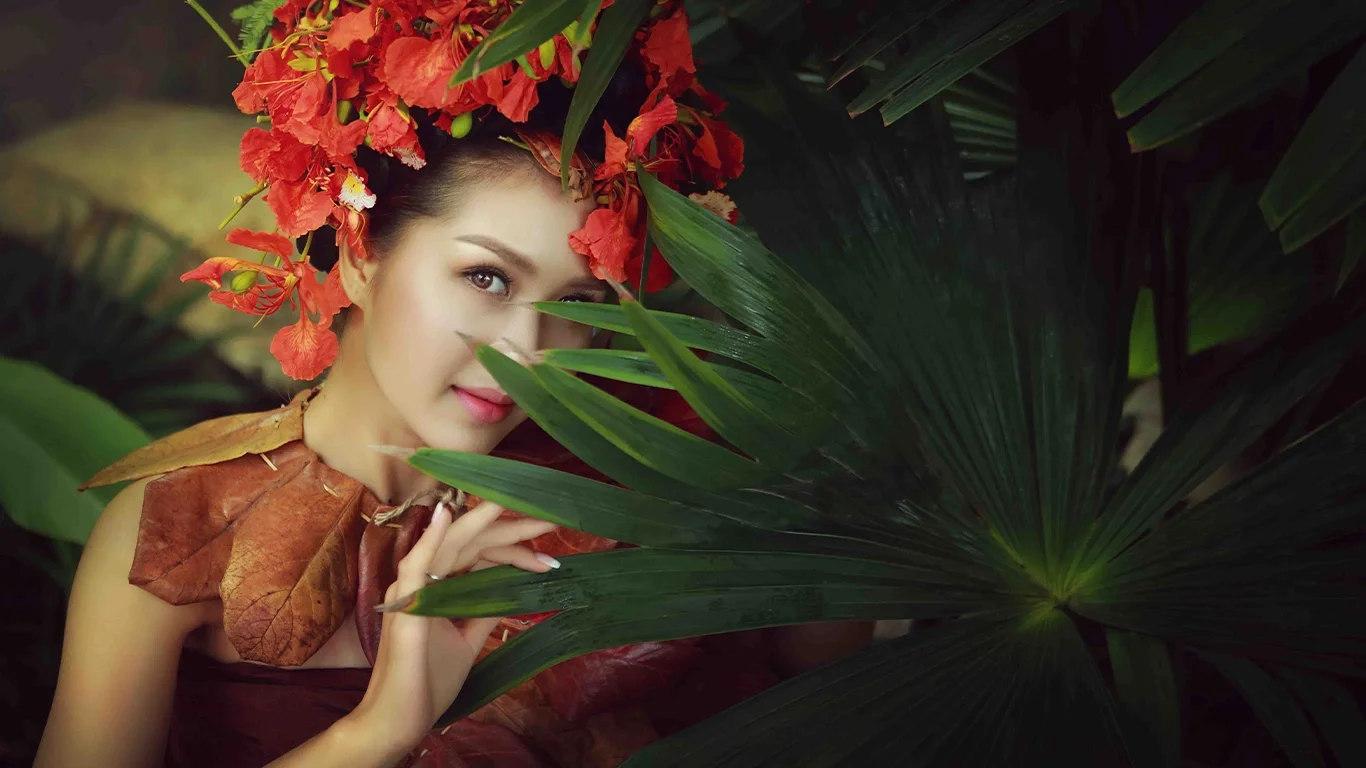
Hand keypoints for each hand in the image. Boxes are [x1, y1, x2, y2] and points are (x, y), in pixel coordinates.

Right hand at [346, 500, 558, 753]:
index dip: (516, 553)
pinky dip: (433, 537)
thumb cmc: (429, 681)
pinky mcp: (406, 603)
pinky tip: (448, 514)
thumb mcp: (468, 640)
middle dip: (512, 529)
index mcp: (437, 586)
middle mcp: (423, 580)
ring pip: (453, 544)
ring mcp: (412, 588)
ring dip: (485, 521)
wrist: (401, 718)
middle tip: (550, 517)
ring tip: (511, 500)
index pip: (480, 555)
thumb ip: (485, 611)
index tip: (551, 560)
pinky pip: (418, 563)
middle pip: (472, 544)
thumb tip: (513, 589)